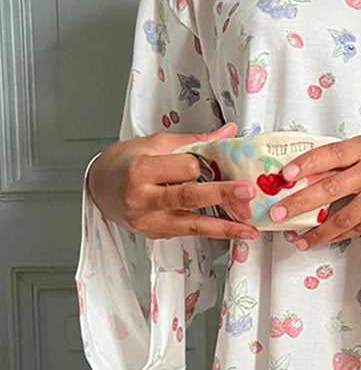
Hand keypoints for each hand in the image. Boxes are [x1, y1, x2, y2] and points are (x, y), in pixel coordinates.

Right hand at [86, 121, 258, 241]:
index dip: (201, 164)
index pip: (181, 168)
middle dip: (221, 195)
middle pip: (188, 197)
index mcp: (141, 171)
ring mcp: (151, 222)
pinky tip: (233, 231)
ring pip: (193, 225)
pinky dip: (213, 231)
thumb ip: (194, 142)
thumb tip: (228, 134)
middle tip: (247, 193)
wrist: (101, 189)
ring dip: (225, 228)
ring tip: (249, 230)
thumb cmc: (126, 163)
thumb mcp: (156, 144)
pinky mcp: (158, 235)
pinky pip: (190, 232)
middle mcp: (144, 200)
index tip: (216, 160)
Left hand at [268, 134, 360, 249]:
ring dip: (317, 231)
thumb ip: (342, 157)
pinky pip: (357, 228)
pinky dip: (337, 236)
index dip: (306, 164)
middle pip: (330, 189)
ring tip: (297, 238)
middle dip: (300, 203)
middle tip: (278, 213)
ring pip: (344, 217)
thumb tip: (305, 172)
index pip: (330, 154)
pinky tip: (320, 240)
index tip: (285, 175)